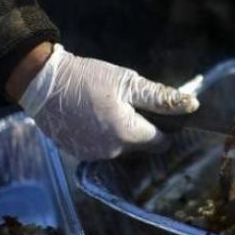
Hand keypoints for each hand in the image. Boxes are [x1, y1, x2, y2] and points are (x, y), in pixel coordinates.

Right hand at [15, 44, 198, 159]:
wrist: (41, 83)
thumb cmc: (88, 78)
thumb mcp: (128, 82)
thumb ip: (161, 97)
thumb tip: (193, 106)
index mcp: (128, 134)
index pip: (160, 141)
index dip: (163, 128)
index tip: (156, 112)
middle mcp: (112, 152)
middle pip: (140, 146)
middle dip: (140, 129)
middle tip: (128, 105)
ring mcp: (92, 155)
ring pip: (120, 148)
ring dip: (120, 134)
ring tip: (107, 109)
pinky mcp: (77, 154)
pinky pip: (100, 149)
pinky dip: (101, 136)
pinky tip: (92, 117)